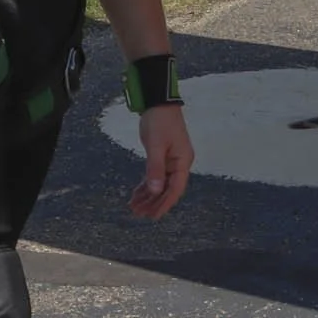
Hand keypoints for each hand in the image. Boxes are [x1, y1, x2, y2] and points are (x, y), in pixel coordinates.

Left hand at [128, 104, 192, 219]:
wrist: (157, 102)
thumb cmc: (159, 121)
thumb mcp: (156, 145)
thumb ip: (155, 169)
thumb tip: (155, 191)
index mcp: (183, 161)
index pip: (175, 189)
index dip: (164, 204)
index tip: (153, 216)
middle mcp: (179, 163)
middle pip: (167, 189)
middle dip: (153, 202)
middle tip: (139, 214)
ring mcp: (171, 161)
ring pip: (160, 184)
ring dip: (148, 196)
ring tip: (134, 207)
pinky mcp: (162, 157)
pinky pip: (154, 175)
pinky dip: (146, 185)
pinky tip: (136, 194)